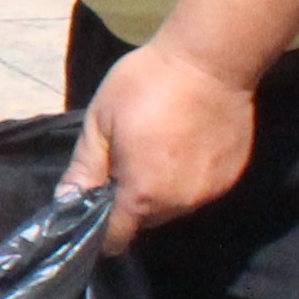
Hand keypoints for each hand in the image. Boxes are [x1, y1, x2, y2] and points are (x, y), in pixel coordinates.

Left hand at [66, 37, 256, 251]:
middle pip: (146, 221)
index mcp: (142, 195)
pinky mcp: (231, 176)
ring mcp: (210, 192)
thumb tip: (66, 202)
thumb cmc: (146, 86)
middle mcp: (179, 204)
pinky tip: (185, 145)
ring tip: (157, 149)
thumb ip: (84, 169)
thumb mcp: (100, 122)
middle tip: (125, 161)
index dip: (100, 230)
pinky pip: (199, 190)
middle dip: (130, 201)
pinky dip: (187, 177)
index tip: (94, 207)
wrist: (210, 61)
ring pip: (174, 206)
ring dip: (161, 190)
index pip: (117, 238)